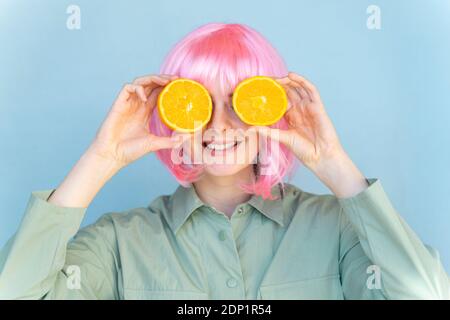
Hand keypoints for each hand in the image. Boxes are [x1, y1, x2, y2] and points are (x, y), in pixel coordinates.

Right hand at [88, 74, 180, 170]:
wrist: (111, 155)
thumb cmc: (129, 151)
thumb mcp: (154, 144)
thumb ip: (170, 141)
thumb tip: (187, 138)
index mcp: (145, 113)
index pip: (158, 94)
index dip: (168, 88)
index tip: (180, 86)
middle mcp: (137, 106)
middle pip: (151, 85)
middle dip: (163, 79)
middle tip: (176, 79)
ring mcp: (128, 104)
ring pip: (140, 82)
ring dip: (152, 78)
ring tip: (164, 81)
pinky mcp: (119, 104)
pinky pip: (128, 88)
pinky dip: (137, 88)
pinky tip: (144, 97)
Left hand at [253, 72, 367, 197]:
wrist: (320, 157)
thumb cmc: (304, 150)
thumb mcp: (282, 138)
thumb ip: (268, 132)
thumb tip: (251, 129)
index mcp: (291, 116)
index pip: (280, 100)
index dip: (272, 93)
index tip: (260, 88)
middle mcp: (300, 109)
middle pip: (289, 91)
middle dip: (278, 84)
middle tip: (265, 80)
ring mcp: (309, 107)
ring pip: (298, 88)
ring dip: (288, 80)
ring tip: (276, 78)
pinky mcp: (317, 107)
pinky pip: (311, 90)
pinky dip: (302, 81)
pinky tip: (292, 75)